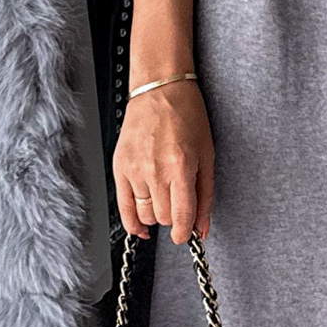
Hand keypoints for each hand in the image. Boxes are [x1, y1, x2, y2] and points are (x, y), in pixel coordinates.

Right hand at [113, 79, 213, 243]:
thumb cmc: (186, 116)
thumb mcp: (207, 156)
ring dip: (156, 215)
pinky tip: (140, 226)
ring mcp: (134, 170)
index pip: (181, 217)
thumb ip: (205, 196)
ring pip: (144, 215)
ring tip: (163, 201)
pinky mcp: (119, 167)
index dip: (185, 233)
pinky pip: (123, 207)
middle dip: (174, 218)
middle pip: (163, 218)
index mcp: (180, 167)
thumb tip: (202, 228)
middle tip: (179, 204)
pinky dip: (132, 221)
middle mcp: (155, 171)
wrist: (159, 91)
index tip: (187, 235)